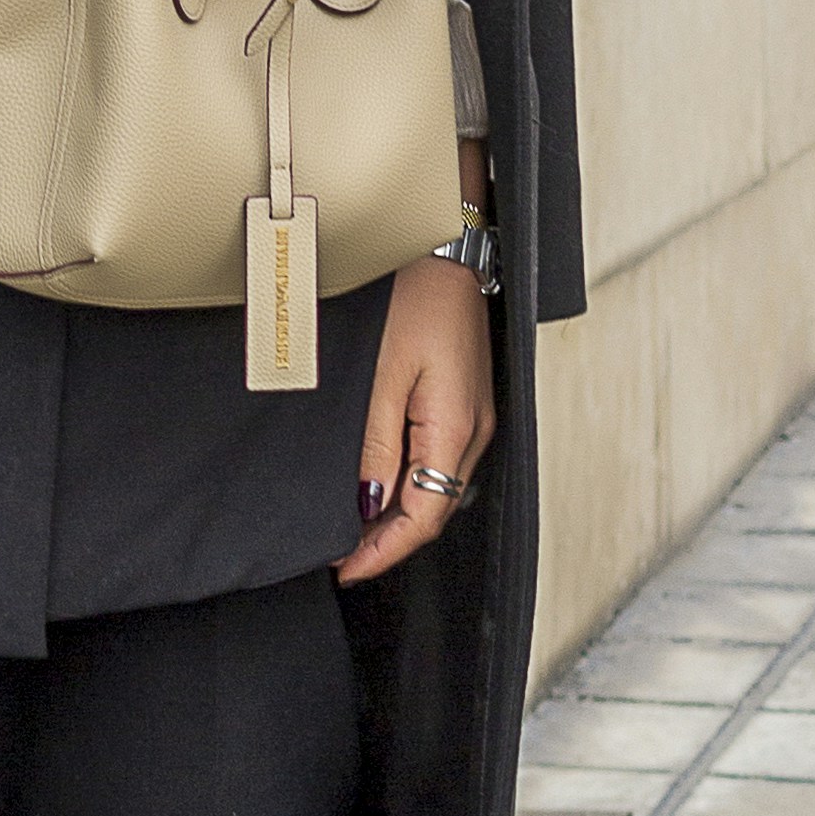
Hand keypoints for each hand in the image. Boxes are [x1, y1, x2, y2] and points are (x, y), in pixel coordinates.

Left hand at [335, 170, 495, 590]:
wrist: (445, 246)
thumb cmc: (416, 298)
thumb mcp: (383, 374)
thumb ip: (376, 444)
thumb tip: (367, 503)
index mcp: (456, 428)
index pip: (424, 516)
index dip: (383, 551)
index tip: (344, 569)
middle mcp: (474, 430)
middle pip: (434, 510)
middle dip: (388, 541)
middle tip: (340, 558)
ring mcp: (474, 416)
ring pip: (437, 489)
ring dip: (398, 516)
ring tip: (352, 531)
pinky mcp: (464, 402)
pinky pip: (439, 462)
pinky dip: (409, 486)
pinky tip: (379, 486)